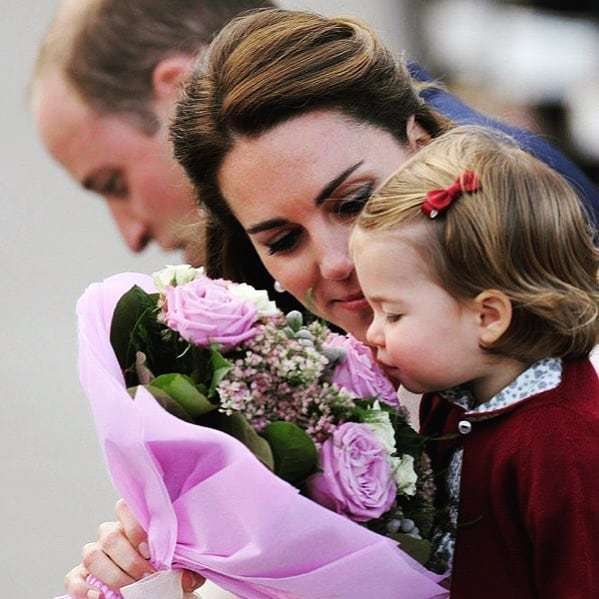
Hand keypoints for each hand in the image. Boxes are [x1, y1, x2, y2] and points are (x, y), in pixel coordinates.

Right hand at [63, 499, 204, 596]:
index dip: (136, 527)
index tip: (151, 551)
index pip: (125, 508)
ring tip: (128, 590)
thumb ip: (183, 568)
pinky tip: (100, 597)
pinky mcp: (80, 575)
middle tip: (146, 577)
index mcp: (134, 524)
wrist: (155, 590)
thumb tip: (185, 577)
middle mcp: (111, 535)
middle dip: (129, 560)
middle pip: (110, 536)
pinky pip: (74, 578)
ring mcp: (95, 554)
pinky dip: (84, 589)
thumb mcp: (179, 567)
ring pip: (91, 554)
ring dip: (111, 575)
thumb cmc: (166, 572)